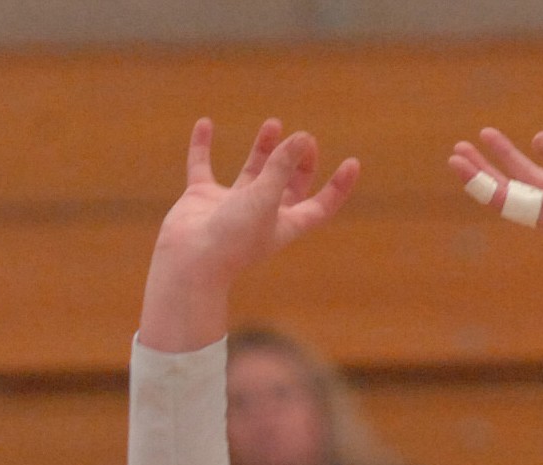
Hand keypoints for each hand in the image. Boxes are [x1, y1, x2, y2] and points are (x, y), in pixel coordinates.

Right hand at [140, 118, 359, 350]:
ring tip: (274, 124)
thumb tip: (303, 137)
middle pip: (289, 187)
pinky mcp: (201, 199)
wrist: (190, 262)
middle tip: (305, 139)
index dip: (337, 188)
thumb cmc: (233, 238)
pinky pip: (202, 167)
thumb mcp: (265, 198)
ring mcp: (229, 207)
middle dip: (299, 163)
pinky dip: (202, 146)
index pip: (320, 207)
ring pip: (252, 173)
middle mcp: (260, 215)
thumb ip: (282, 166)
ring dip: (264, 149)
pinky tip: (205, 124)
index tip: (352, 162)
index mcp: (283, 224)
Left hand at [449, 128, 542, 334]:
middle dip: (481, 167)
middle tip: (457, 149)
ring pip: (525, 177)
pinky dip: (537, 159)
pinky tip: (531, 144)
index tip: (457, 160)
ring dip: (504, 158)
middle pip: (506, 186)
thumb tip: (538, 137)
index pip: (502, 196)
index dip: (478, 178)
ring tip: (485, 135)